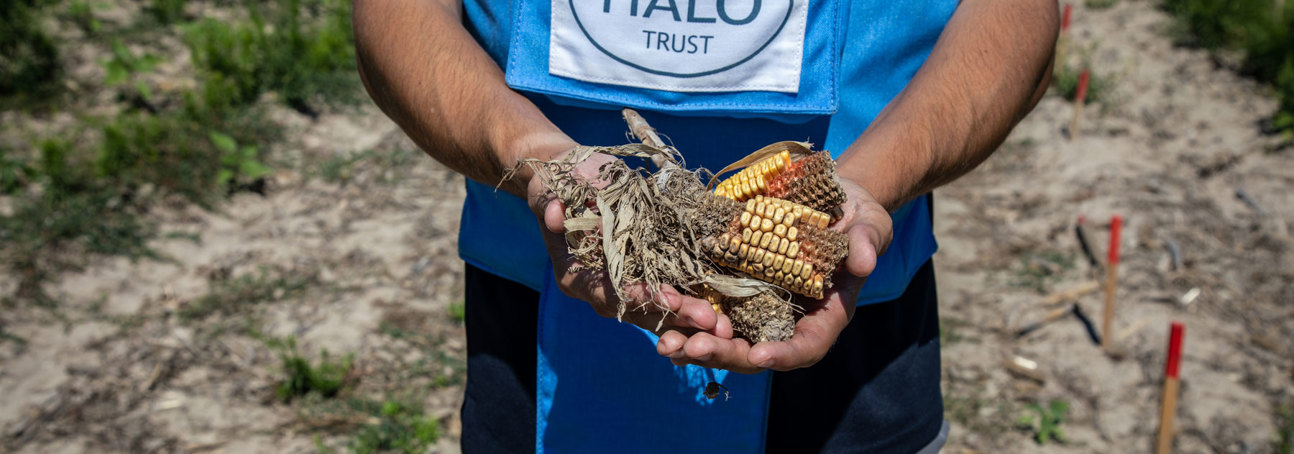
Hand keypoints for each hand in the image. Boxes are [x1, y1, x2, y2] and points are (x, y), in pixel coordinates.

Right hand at [525, 149, 727, 334]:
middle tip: (706, 319)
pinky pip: (667, 293)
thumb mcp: (551, 189)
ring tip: (720, 319)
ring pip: (656, 308)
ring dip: (687, 314)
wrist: (569, 174)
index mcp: (576, 276)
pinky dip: (690, 299)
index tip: (664, 297)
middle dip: (673, 314)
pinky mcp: (643, 271)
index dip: (635, 296)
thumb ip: (552, 205)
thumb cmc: (558, 182)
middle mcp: (600, 288)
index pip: (606, 294)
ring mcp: (623, 283)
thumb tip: (555, 214)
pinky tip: (718, 305)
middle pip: (638, 310)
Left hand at [655, 177, 892, 372]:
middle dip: (722, 352)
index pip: (805, 348)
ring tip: (662, 341)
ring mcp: (754, 306)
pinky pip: (702, 303)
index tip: (761, 356)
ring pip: (721, 335)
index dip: (783, 355)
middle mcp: (784, 320)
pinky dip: (678, 307)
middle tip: (692, 347)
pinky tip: (653, 302)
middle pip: (753, 351)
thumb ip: (867, 243)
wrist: (829, 199)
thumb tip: (865, 262)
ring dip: (690, 340)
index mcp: (822, 317)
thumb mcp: (870, 225)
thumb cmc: (856, 217)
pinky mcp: (729, 285)